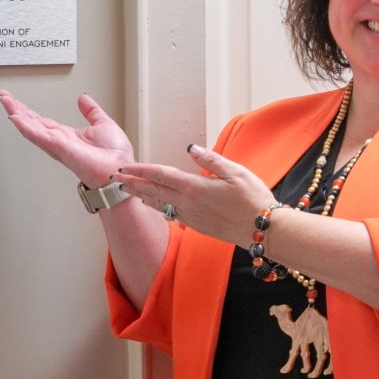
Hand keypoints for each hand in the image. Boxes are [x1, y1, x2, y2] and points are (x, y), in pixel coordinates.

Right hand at [0, 89, 133, 186]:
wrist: (120, 169)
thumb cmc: (115, 156)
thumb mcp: (103, 124)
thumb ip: (91, 111)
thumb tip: (83, 98)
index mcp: (67, 136)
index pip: (42, 121)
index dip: (28, 111)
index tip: (16, 101)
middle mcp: (59, 141)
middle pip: (32, 123)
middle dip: (16, 109)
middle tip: (2, 96)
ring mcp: (58, 145)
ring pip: (32, 127)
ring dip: (17, 114)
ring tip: (4, 101)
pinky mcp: (60, 147)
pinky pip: (40, 136)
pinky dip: (27, 127)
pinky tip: (15, 118)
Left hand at [111, 145, 274, 245]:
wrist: (262, 230)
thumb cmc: (253, 199)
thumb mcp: (236, 172)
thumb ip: (211, 160)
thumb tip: (192, 148)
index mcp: (195, 187)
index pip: (161, 175)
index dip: (141, 170)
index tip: (125, 167)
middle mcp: (188, 204)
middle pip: (154, 191)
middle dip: (133, 184)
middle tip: (116, 179)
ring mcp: (192, 217)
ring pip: (161, 205)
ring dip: (144, 196)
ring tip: (131, 191)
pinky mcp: (198, 226)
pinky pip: (172, 214)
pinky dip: (160, 207)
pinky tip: (158, 205)